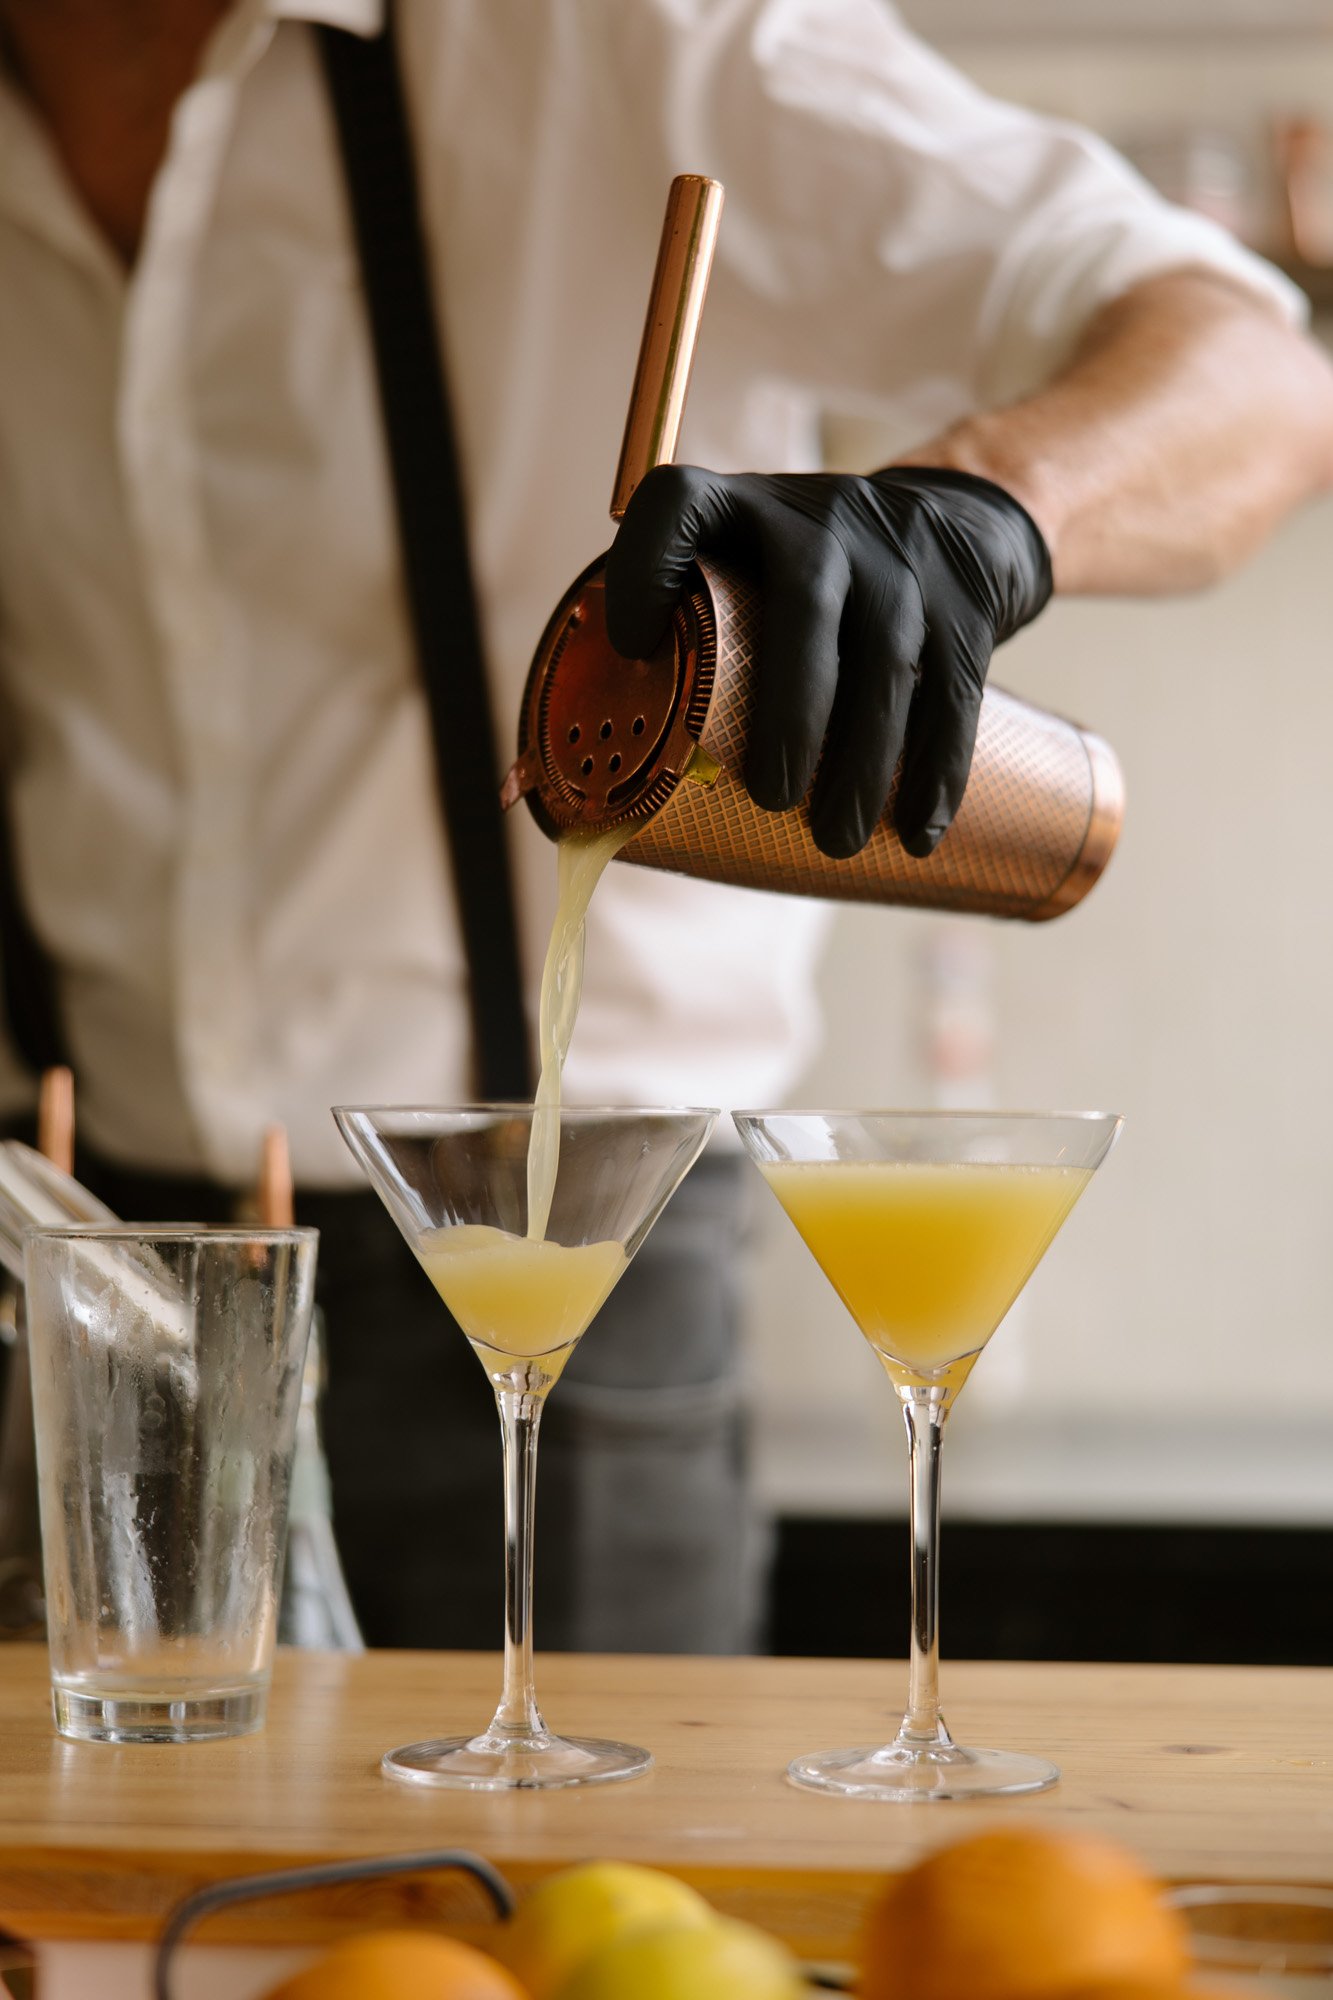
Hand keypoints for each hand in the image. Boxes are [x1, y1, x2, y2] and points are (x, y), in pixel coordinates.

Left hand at [604, 465, 1051, 858]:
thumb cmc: (804, 578)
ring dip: (862, 763)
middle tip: (771, 794)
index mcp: (741, 508)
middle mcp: (821, 520)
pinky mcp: (965, 603)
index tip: (631, 643)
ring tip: (835, 838)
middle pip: (806, 605)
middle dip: (790, 710)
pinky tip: (917, 836)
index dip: (646, 568)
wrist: (952, 521)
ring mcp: (902, 558)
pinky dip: (937, 771)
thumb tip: (586, 768)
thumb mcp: (745, 565)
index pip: (679, 506)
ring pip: (888, 661)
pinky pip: (955, 694)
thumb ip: (684, 636)